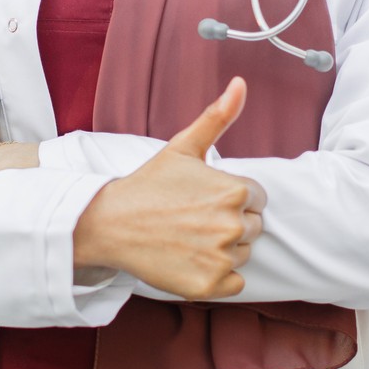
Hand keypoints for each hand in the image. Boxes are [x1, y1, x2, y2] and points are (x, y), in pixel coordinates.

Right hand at [72, 78, 264, 300]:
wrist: (111, 224)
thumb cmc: (149, 185)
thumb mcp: (183, 147)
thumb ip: (218, 117)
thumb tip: (240, 83)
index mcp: (235, 190)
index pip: (257, 199)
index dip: (232, 198)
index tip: (203, 199)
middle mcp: (232, 225)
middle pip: (253, 227)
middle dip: (229, 223)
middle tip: (194, 219)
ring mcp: (222, 258)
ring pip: (243, 254)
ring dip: (223, 249)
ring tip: (189, 237)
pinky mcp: (210, 285)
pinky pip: (235, 282)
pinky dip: (217, 275)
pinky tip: (191, 259)